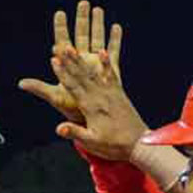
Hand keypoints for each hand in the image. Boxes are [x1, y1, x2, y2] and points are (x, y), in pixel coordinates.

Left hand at [19, 1, 121, 124]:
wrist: (90, 121)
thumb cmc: (71, 110)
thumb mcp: (55, 97)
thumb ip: (40, 88)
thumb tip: (20, 83)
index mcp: (69, 66)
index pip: (63, 42)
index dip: (61, 28)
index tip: (60, 14)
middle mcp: (82, 62)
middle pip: (82, 35)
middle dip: (82, 20)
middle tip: (82, 3)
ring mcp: (96, 65)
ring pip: (97, 39)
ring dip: (98, 24)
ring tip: (98, 9)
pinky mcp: (109, 71)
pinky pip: (113, 52)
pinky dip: (115, 40)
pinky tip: (116, 26)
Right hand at [49, 45, 148, 160]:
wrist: (139, 143)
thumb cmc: (114, 145)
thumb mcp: (92, 142)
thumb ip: (75, 133)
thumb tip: (58, 128)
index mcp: (91, 107)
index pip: (73, 87)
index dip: (62, 74)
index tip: (53, 60)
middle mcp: (100, 96)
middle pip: (81, 76)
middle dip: (70, 61)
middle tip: (61, 46)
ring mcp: (110, 93)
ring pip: (93, 73)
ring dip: (82, 60)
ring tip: (74, 47)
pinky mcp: (119, 93)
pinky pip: (111, 75)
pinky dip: (106, 63)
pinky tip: (103, 51)